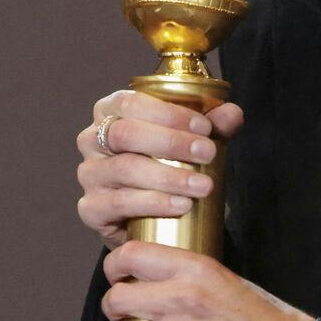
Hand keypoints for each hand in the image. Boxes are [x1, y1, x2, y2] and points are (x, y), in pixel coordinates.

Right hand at [75, 89, 243, 249]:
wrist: (149, 217)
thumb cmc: (167, 165)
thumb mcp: (192, 140)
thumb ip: (213, 124)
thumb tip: (232, 113)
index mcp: (110, 112)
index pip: (132, 102)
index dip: (169, 113)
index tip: (206, 127)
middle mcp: (91, 139)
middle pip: (126, 134)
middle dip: (171, 142)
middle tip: (207, 154)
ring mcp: (89, 175)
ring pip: (125, 169)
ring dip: (169, 176)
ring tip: (203, 185)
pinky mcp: (91, 208)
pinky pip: (119, 203)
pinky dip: (153, 203)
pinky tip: (181, 206)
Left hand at [89, 240, 314, 320]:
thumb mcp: (229, 281)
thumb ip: (190, 277)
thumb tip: (153, 277)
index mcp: (197, 270)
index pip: (131, 255)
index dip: (114, 268)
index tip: (116, 278)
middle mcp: (185, 300)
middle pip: (115, 299)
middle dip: (112, 312)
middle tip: (123, 320)